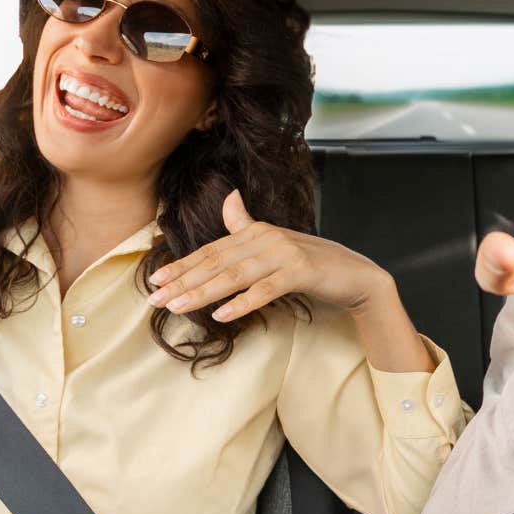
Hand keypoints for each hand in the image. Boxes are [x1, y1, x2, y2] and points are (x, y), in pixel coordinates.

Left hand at [149, 190, 392, 322]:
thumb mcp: (276, 244)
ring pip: (235, 276)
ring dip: (203, 293)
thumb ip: (247, 225)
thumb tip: (229, 198)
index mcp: (256, 232)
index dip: (183, 265)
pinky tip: (222, 315)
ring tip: (178, 308)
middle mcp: (266, 238)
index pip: (212, 251)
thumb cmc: (314, 264)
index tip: (157, 281)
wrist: (356, 276)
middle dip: (184, 282)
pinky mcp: (300, 272)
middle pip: (217, 263)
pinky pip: (266, 290)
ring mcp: (284, 253)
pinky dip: (243, 302)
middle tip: (156, 299)